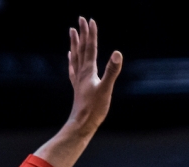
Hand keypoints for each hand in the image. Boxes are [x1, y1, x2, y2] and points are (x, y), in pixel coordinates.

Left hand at [66, 17, 122, 134]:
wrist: (81, 124)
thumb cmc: (94, 109)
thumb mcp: (106, 89)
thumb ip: (112, 71)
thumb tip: (117, 53)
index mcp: (88, 71)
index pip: (90, 48)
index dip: (91, 34)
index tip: (90, 20)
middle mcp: (82, 72)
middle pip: (81, 48)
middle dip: (82, 34)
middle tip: (80, 20)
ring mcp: (79, 80)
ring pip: (75, 56)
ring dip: (75, 43)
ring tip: (72, 32)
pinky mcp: (78, 88)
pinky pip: (73, 69)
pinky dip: (72, 60)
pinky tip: (70, 57)